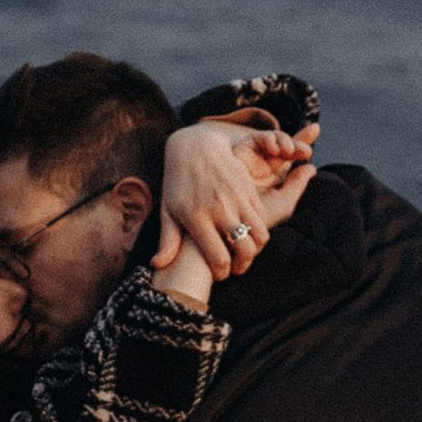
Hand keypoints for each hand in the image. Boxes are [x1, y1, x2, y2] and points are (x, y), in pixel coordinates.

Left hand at [153, 118, 316, 281]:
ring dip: (255, 249)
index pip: (218, 258)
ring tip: (244, 252)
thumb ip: (167, 240)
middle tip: (236, 268)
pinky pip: (263, 217)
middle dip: (242, 266)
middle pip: (244, 250)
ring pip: (260, 235)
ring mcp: (236, 197)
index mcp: (197, 218)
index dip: (222, 272)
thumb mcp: (168, 211)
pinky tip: (248, 233)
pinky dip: (259, 231)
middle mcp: (219, 209)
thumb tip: (158, 265)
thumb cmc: (177, 183)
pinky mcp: (249, 188)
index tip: (220, 274)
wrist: (195, 147)